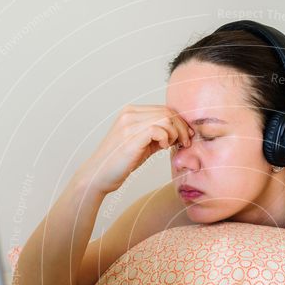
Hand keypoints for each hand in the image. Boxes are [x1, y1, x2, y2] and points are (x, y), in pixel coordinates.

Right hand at [75, 104, 192, 193]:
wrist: (98, 175)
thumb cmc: (120, 163)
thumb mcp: (142, 145)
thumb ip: (157, 136)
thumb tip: (178, 133)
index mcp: (131, 113)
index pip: (163, 109)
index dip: (179, 122)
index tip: (186, 136)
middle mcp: (129, 114)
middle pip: (167, 112)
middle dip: (181, 127)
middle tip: (186, 142)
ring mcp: (129, 124)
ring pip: (165, 118)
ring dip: (175, 134)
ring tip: (172, 146)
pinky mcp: (131, 137)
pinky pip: (158, 129)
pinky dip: (166, 138)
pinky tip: (162, 148)